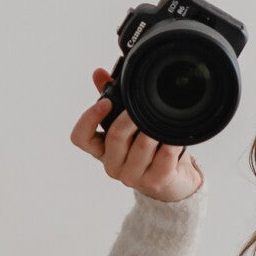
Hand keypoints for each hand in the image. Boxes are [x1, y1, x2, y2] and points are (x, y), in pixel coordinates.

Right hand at [69, 63, 205, 203]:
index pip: (81, 138)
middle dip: (130, 117)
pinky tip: (174, 136)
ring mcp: (133, 176)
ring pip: (141, 145)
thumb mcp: (128, 125)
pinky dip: (171, 144)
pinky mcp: (155, 182)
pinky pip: (164, 158)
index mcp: (101, 150)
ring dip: (153, 129)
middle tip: (141, 104)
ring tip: (161, 117)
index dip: (89, 118)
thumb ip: (112, 98)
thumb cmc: (148, 150)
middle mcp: (113, 165)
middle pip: (115, 137)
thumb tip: (99, 73)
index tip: (105, 102)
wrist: (172, 182)